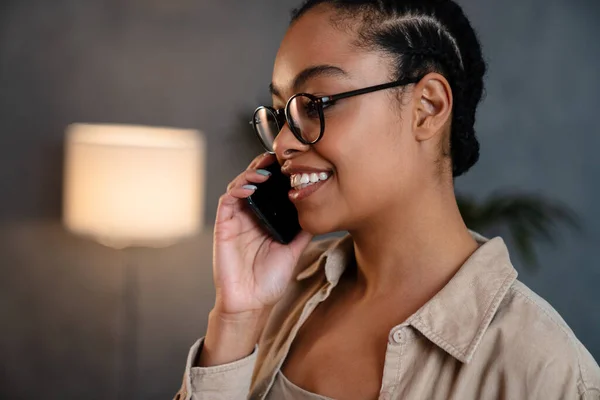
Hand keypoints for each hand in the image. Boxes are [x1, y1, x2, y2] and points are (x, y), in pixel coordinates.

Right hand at [212, 153, 312, 315]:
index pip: (270, 189)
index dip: (277, 173)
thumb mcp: (294, 249)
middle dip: (263, 167)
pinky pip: (227, 201)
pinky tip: (250, 188)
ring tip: (265, 171)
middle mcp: (250, 216)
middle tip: (276, 158)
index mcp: (266, 219)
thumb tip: (321, 210)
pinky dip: (237, 190)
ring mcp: (236, 220)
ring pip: (239, 186)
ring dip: (250, 175)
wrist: (252, 303)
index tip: (290, 163)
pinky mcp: (223, 227)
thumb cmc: (270, 280)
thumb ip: (303, 229)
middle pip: (254, 182)